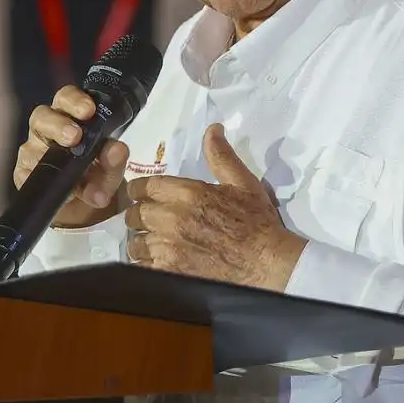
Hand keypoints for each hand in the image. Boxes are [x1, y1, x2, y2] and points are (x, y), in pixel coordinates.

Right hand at [15, 86, 131, 228]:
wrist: (86, 212)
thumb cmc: (96, 179)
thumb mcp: (111, 172)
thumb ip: (115, 161)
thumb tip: (116, 150)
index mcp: (70, 119)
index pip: (66, 99)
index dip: (75, 100)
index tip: (89, 109)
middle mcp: (46, 132)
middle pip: (42, 116)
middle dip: (58, 123)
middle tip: (75, 135)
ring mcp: (32, 154)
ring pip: (29, 144)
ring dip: (45, 153)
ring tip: (65, 164)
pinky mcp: (23, 176)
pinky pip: (22, 174)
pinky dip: (32, 177)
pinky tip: (47, 183)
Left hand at [122, 124, 305, 290]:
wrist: (268, 264)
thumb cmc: (257, 222)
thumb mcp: (243, 183)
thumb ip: (221, 156)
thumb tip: (212, 129)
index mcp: (187, 193)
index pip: (144, 187)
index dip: (139, 191)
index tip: (141, 196)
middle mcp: (172, 218)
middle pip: (135, 214)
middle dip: (139, 215)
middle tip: (148, 220)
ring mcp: (168, 248)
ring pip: (135, 241)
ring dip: (141, 240)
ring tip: (152, 243)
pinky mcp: (169, 272)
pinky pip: (142, 266)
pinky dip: (146, 264)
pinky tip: (157, 263)